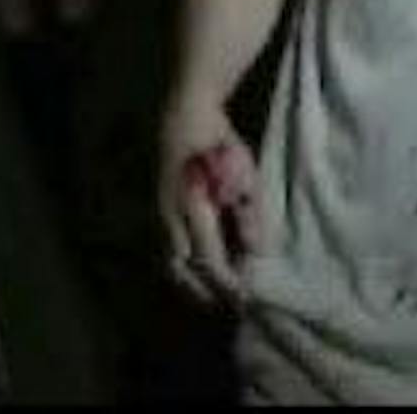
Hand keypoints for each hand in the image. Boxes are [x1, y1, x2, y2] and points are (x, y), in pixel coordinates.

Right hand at [157, 94, 261, 307]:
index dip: (227, 284)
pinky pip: (168, 247)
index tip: (245, 299)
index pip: (210, 260)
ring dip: (191, 281)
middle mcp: (171, 217)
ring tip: (212, 292)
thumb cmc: (219, 142)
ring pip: (171, 261)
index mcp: (193, 209)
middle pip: (184, 269)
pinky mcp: (159, 208)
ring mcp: (160, 213)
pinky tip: (200, 265)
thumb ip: (251, 214)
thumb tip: (257, 252)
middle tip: (229, 302)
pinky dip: (184, 264)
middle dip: (205, 290)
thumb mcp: (245, 175)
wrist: (184, 114)